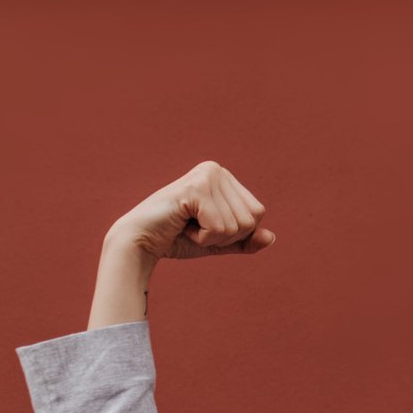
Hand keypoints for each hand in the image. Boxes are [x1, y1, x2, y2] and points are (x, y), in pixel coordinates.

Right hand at [108, 160, 276, 260]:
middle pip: (251, 220)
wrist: (141, 242)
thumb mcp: (219, 242)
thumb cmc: (177, 238)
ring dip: (212, 237)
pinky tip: (182, 225)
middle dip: (226, 236)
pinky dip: (203, 237)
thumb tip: (271, 237)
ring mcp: (205, 177)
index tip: (206, 226)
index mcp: (224, 177)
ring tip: (187, 225)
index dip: (236, 232)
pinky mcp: (194, 189)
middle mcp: (216, 170)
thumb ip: (245, 241)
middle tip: (195, 227)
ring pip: (237, 226)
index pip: (258, 213)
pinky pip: (219, 228)